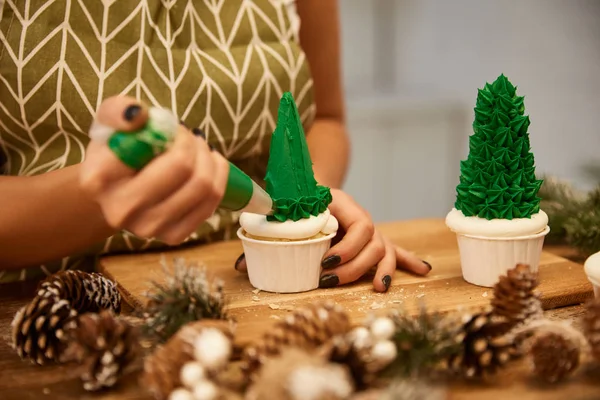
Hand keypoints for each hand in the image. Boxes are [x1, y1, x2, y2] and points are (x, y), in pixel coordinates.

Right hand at [80, 96, 228, 244]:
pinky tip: (209, 166)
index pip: (150, 147)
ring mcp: (148, 229)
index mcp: (97, 179)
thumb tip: (139, 118)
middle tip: (189, 136)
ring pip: (203, 186)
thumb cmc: (116, 150)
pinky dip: (218, 178)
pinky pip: (211, 203)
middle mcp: (120, 210)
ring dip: (209, 159)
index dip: (173, 132)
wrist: (117, 190)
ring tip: (199, 149)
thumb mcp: (109, 121)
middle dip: (194, 143)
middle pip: (183, 168)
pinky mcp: (173, 237)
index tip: (171, 128)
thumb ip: (119, 111)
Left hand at [234, 189, 430, 291]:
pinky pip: (395, 250)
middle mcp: (360, 217)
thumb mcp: (285, 209)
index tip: (327, 262)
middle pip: (373, 242)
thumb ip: (268, 233)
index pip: (360, 224)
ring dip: (379, 269)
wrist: (311, 185)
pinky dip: (407, 261)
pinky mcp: (373, 241)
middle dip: (355, 265)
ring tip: (375, 287)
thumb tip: (241, 263)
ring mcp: (370, 230)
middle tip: (330, 280)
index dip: (349, 246)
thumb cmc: (297, 198)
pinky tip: (422, 271)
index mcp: (342, 205)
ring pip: (385, 249)